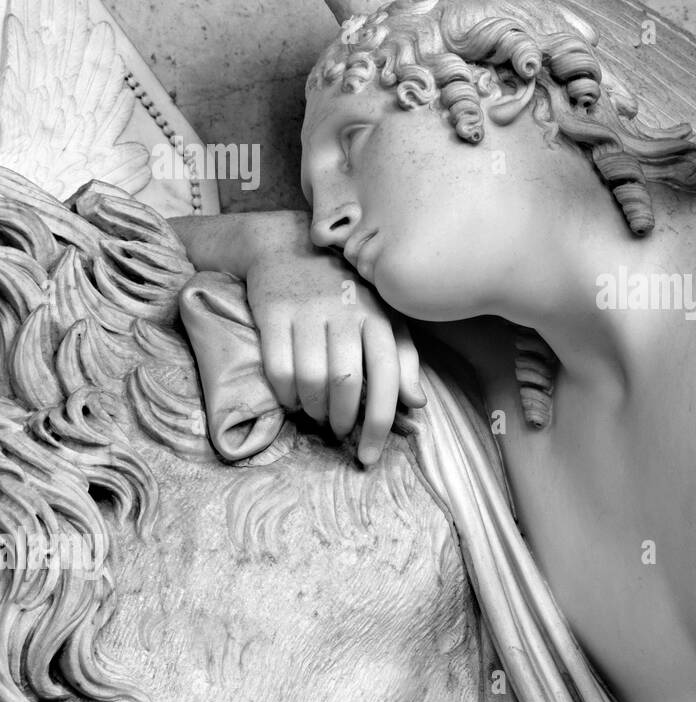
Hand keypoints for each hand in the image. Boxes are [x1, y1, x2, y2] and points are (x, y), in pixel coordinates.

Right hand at [243, 212, 425, 464]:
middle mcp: (344, 312)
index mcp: (379, 316)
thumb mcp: (384, 316)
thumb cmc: (347, 290)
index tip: (370, 456)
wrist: (290, 245)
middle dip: (342, 420)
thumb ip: (403, 358)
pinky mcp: (272, 311)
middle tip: (340, 432)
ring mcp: (306, 310)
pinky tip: (293, 400)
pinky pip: (276, 367)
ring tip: (318, 415)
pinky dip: (285, 394)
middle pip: (345, 383)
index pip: (386, 379)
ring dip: (314, 410)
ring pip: (310, 378)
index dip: (379, 424)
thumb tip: (418, 403)